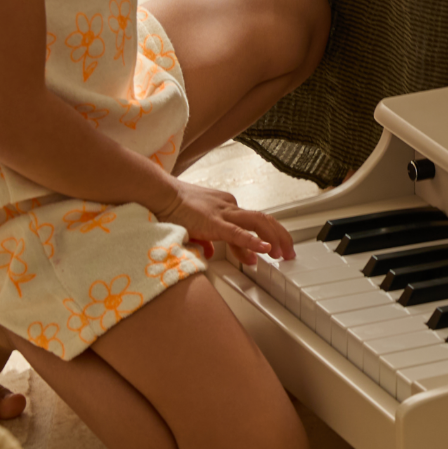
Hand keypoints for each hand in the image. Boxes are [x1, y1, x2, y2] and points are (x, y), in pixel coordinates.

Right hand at [158, 181, 294, 266]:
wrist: (159, 194)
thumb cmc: (171, 208)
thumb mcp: (191, 226)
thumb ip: (202, 239)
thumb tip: (207, 251)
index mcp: (225, 206)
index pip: (250, 224)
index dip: (260, 241)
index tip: (264, 254)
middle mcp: (229, 206)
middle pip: (263, 219)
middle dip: (280, 236)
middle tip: (288, 253)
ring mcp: (223, 213)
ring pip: (259, 222)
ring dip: (275, 238)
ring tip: (282, 254)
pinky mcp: (214, 222)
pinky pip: (238, 232)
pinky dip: (254, 241)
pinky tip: (265, 249)